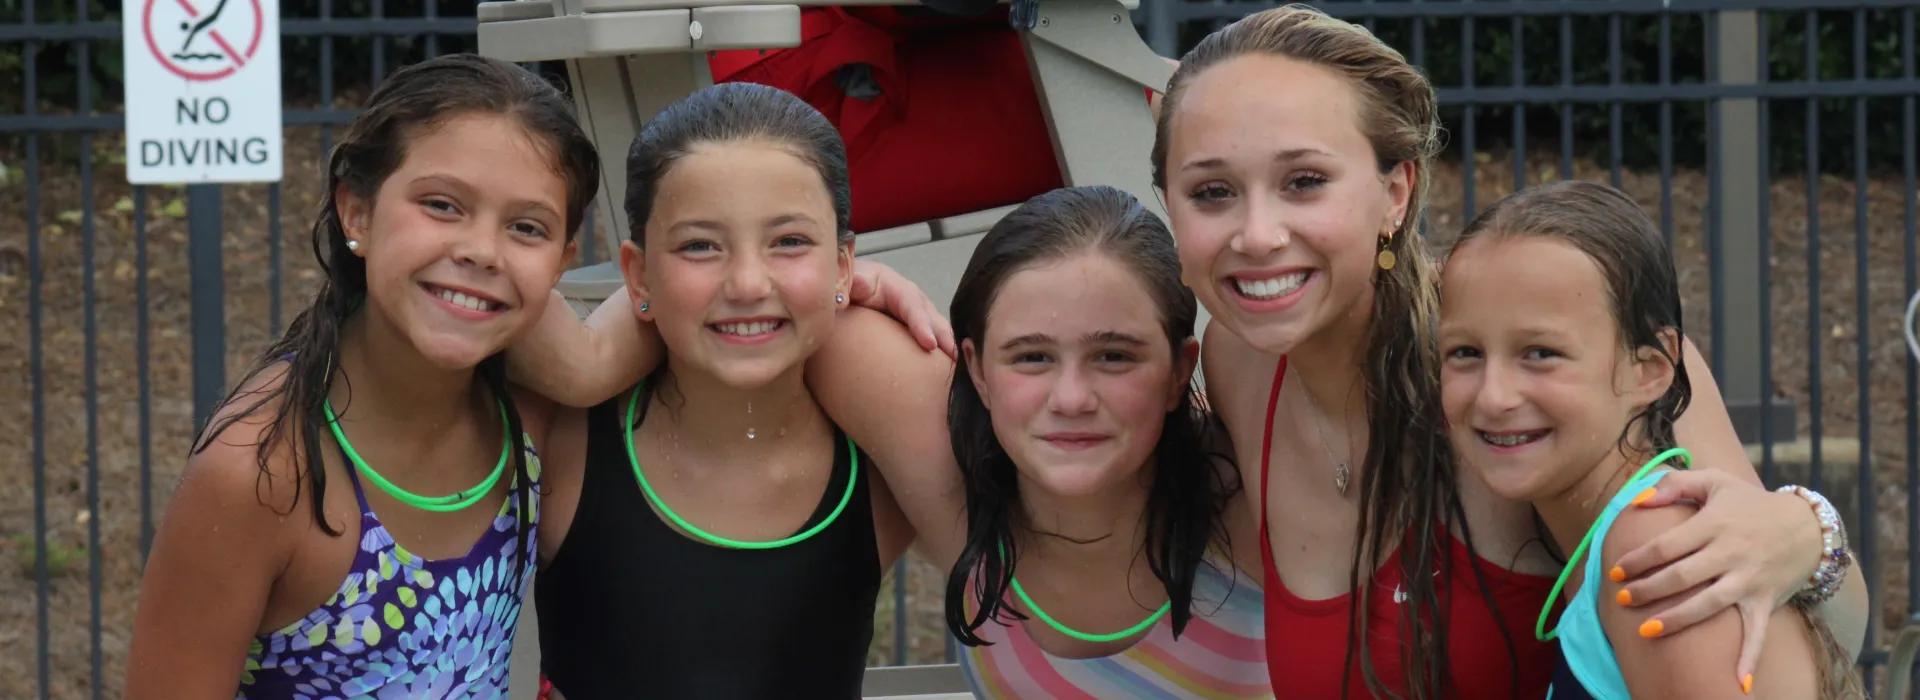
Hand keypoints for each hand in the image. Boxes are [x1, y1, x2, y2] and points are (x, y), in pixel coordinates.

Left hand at [850, 259, 955, 358]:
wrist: (841, 287)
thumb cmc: (842, 284)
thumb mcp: (843, 279)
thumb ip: (847, 282)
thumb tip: (856, 286)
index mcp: (890, 284)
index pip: (910, 302)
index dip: (921, 322)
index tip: (930, 344)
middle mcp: (906, 296)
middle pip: (929, 313)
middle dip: (942, 334)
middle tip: (953, 355)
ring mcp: (910, 310)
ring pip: (933, 324)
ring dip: (946, 342)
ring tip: (957, 363)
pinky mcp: (909, 325)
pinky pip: (928, 334)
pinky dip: (939, 348)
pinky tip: (946, 367)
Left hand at [1610, 468, 1823, 684]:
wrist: (1808, 525)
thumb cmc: (1749, 503)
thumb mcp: (1714, 481)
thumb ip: (1673, 484)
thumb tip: (1636, 500)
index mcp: (1713, 524)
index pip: (1668, 546)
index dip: (1639, 559)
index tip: (1617, 571)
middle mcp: (1730, 553)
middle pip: (1682, 576)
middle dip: (1648, 590)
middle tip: (1622, 599)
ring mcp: (1748, 580)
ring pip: (1709, 605)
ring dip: (1677, 620)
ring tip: (1646, 630)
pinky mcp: (1764, 600)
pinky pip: (1756, 633)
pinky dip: (1749, 657)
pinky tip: (1739, 683)